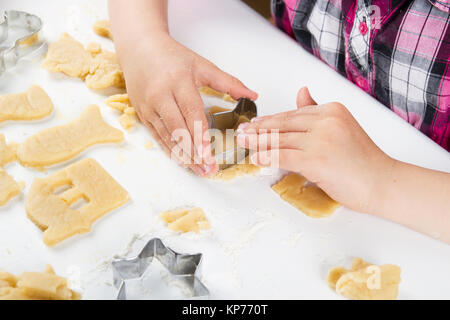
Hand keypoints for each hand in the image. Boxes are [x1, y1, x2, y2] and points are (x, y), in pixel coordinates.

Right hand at [119, 33, 256, 176]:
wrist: (139, 48)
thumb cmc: (172, 57)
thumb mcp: (202, 65)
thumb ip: (228, 82)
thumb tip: (252, 95)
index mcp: (178, 81)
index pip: (191, 112)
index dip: (200, 135)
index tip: (209, 153)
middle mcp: (161, 94)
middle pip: (179, 129)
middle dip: (194, 152)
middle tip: (208, 169)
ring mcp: (149, 105)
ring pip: (167, 136)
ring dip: (183, 156)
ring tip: (198, 170)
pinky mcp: (141, 113)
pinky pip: (156, 136)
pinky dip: (170, 150)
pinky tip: (182, 160)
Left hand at [236, 87, 392, 212]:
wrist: (382, 183)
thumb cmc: (362, 161)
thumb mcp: (341, 127)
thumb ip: (318, 111)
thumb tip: (301, 92)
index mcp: (331, 110)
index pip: (292, 114)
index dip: (269, 121)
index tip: (254, 124)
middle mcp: (326, 120)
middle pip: (283, 124)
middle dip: (258, 129)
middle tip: (240, 133)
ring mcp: (321, 140)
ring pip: (280, 140)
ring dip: (257, 142)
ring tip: (242, 143)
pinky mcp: (316, 159)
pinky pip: (283, 156)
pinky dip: (266, 157)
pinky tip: (255, 159)